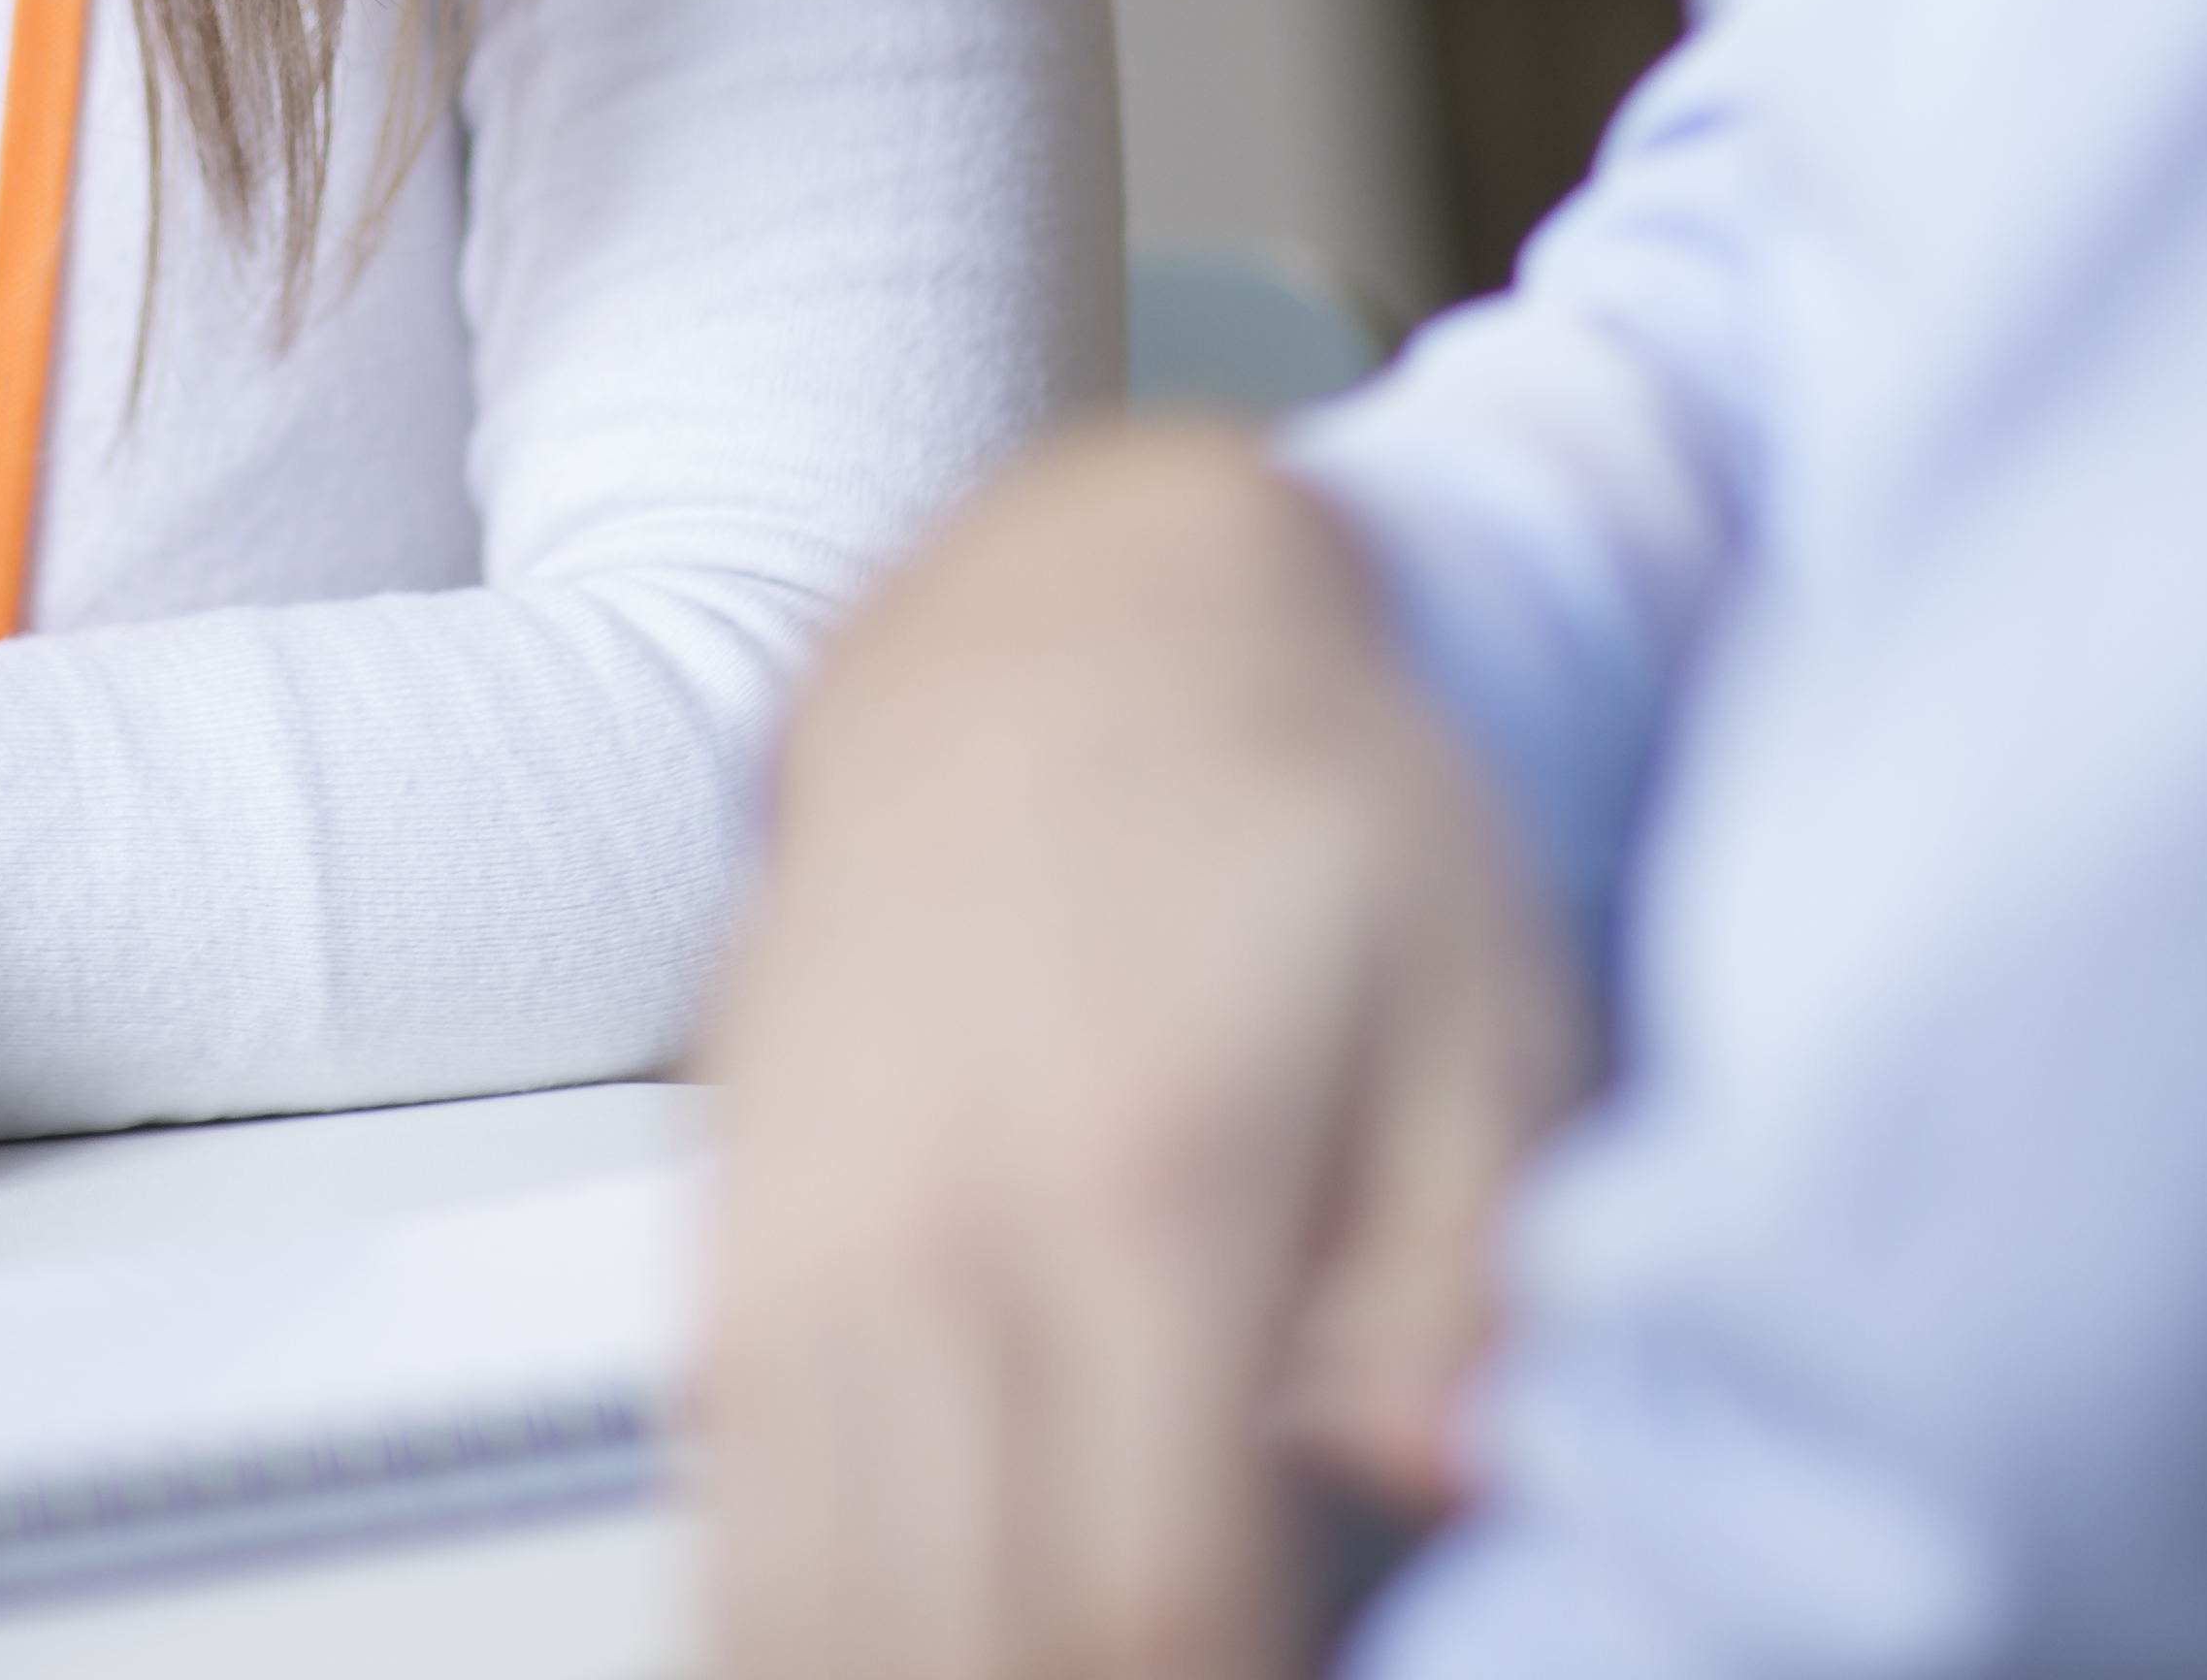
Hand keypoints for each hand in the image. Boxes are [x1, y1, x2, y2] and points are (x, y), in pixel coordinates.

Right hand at [699, 423, 1587, 1679]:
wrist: (1058, 629)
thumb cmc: (1300, 806)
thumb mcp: (1481, 1013)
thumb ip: (1463, 1276)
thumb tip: (1433, 1476)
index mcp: (1143, 1184)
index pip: (1146, 1597)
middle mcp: (932, 1226)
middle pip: (953, 1639)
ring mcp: (801, 1240)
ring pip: (800, 1607)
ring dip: (917, 1675)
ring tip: (1046, 1671)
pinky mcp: (730, 1242)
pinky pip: (725, 1516)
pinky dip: (798, 1627)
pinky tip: (903, 1642)